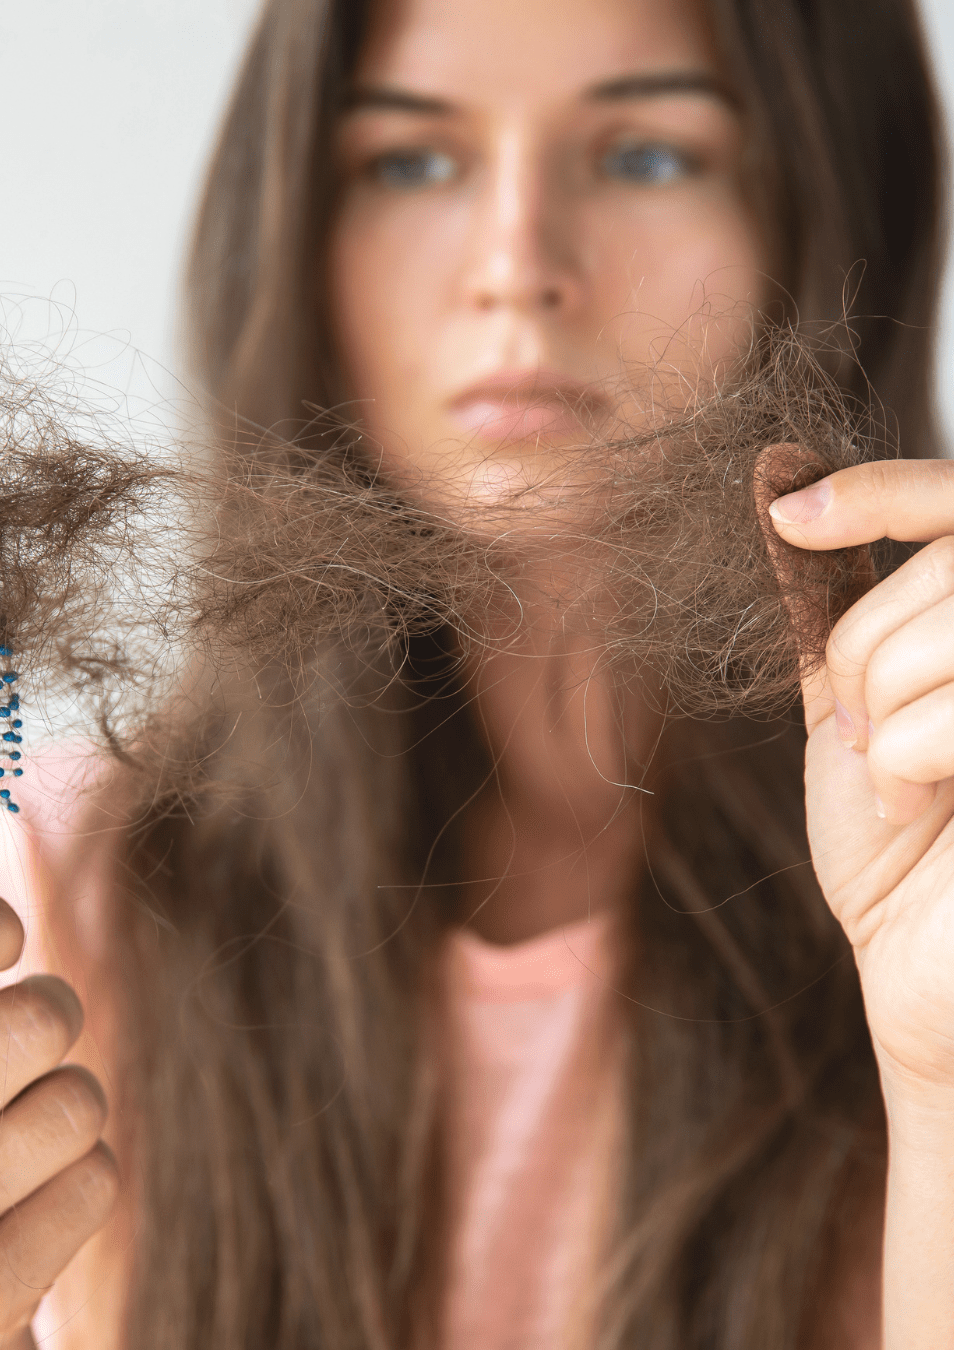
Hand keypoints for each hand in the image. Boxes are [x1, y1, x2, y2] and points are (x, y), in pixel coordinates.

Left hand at [765, 457, 953, 1106]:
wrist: (924, 973)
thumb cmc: (899, 851)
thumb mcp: (858, 709)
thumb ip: (846, 611)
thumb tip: (786, 494)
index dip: (886, 489)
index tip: (791, 515)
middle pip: (946, 566)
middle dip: (867, 648)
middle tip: (866, 730)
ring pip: (942, 634)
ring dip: (884, 714)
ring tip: (904, 783)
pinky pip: (951, 710)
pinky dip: (904, 759)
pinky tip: (922, 809)